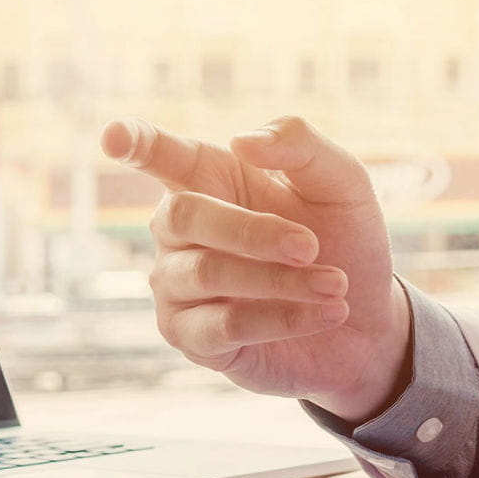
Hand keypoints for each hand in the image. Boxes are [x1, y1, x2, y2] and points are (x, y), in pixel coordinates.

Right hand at [100, 115, 411, 421]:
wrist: (365, 323)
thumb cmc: (342, 241)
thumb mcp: (339, 183)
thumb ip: (299, 145)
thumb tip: (241, 141)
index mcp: (208, 180)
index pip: (160, 155)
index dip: (134, 143)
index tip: (113, 138)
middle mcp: (179, 233)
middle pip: (183, 214)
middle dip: (251, 231)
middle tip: (311, 246)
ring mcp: (177, 287)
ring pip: (206, 273)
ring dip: (278, 280)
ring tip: (335, 284)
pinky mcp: (192, 339)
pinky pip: (224, 324)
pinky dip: (280, 317)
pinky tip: (325, 313)